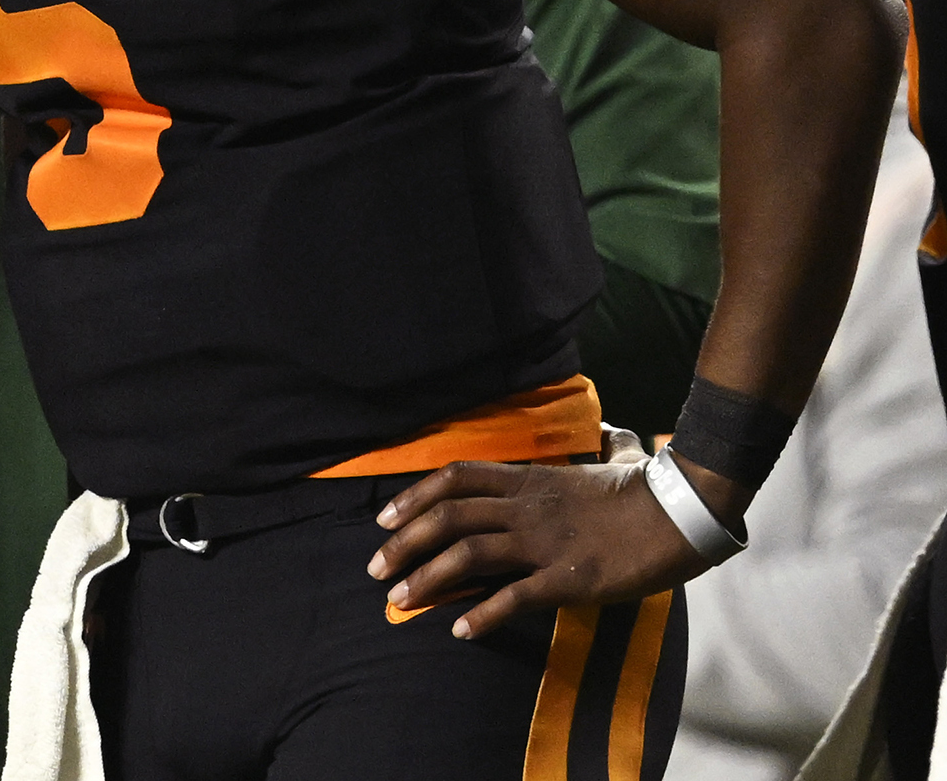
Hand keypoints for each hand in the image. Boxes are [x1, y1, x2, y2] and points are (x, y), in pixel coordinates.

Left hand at [367, 458, 711, 638]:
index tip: (385, 520)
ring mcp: (545, 542)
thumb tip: (613, 431)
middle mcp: (527, 507)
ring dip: (428, 578)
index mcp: (530, 480)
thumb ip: (602, 447)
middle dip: (405, 543)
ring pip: (469, 554)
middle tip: (376, 569)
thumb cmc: (649, 489)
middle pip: (449, 517)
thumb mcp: (613, 460)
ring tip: (400, 601)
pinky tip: (460, 630)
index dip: (414, 497)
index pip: (456, 478)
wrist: (685, 512)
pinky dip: (482, 614)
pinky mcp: (569, 579)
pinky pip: (515, 596)